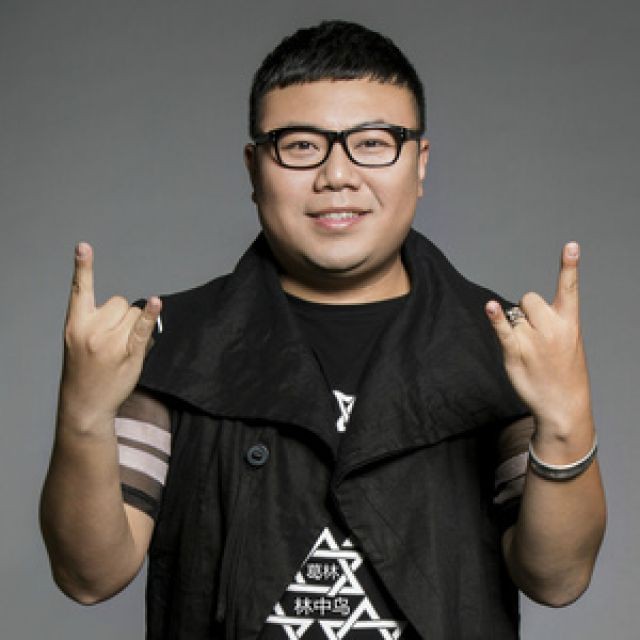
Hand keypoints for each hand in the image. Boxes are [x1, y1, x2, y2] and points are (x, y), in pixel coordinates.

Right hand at [59, 242, 160, 430]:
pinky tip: (157, 303)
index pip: (80, 290)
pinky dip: (151, 315)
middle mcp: (92, 330)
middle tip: (112, 341)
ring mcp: (110, 341)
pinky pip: (142, 328)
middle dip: (122, 316)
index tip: (84, 247)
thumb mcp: (79, 342)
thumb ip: (99, 322)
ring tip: (122, 349)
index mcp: (76, 324)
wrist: (85, 404)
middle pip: (120, 302)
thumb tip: (137, 310)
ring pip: (134, 314)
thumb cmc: (85, 370)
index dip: (83, 268)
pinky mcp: (129, 352)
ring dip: (135, 326)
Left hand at [485, 242, 591, 437]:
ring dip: (516, 328)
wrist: (563, 405)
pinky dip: (495, 318)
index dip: (569, 266)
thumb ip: (551, 320)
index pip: (569, 289)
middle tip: (535, 337)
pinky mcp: (515, 352)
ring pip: (515, 315)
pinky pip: (503, 330)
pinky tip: (490, 308)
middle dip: (526, 311)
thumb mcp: (569, 341)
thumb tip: (523, 307)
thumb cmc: (563, 371)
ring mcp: (534, 340)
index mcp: (569, 323)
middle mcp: (553, 328)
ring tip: (530, 351)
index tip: (570, 245)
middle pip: (529, 298)